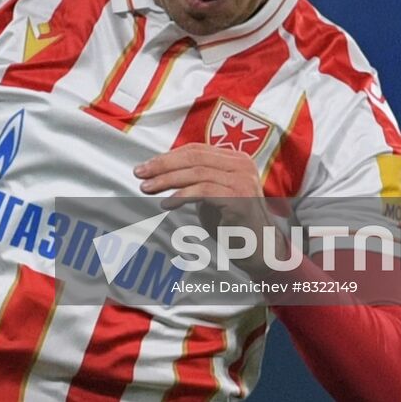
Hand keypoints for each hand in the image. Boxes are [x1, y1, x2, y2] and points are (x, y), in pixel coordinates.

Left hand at [134, 142, 269, 227]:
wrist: (260, 251)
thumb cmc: (232, 224)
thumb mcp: (213, 194)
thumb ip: (197, 179)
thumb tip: (161, 169)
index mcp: (236, 159)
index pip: (196, 149)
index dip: (168, 156)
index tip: (146, 166)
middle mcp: (242, 164)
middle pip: (194, 157)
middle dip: (163, 165)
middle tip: (140, 173)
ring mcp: (243, 180)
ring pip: (196, 172)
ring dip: (167, 180)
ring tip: (147, 188)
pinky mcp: (240, 198)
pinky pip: (204, 191)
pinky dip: (181, 195)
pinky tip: (167, 203)